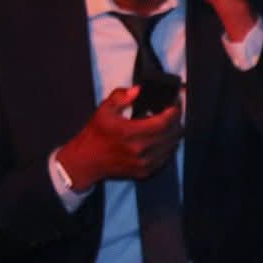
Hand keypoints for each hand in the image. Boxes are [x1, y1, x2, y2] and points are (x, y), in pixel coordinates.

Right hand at [56, 87, 182, 187]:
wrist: (85, 162)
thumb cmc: (95, 136)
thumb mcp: (103, 110)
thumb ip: (121, 97)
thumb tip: (137, 90)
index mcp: (130, 133)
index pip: (163, 122)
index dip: (174, 111)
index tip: (175, 103)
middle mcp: (139, 149)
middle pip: (172, 134)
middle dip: (176, 120)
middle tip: (173, 112)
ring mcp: (144, 163)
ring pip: (172, 146)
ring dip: (174, 133)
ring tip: (167, 124)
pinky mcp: (145, 172)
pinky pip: (166, 157)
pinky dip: (168, 146)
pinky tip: (162, 138)